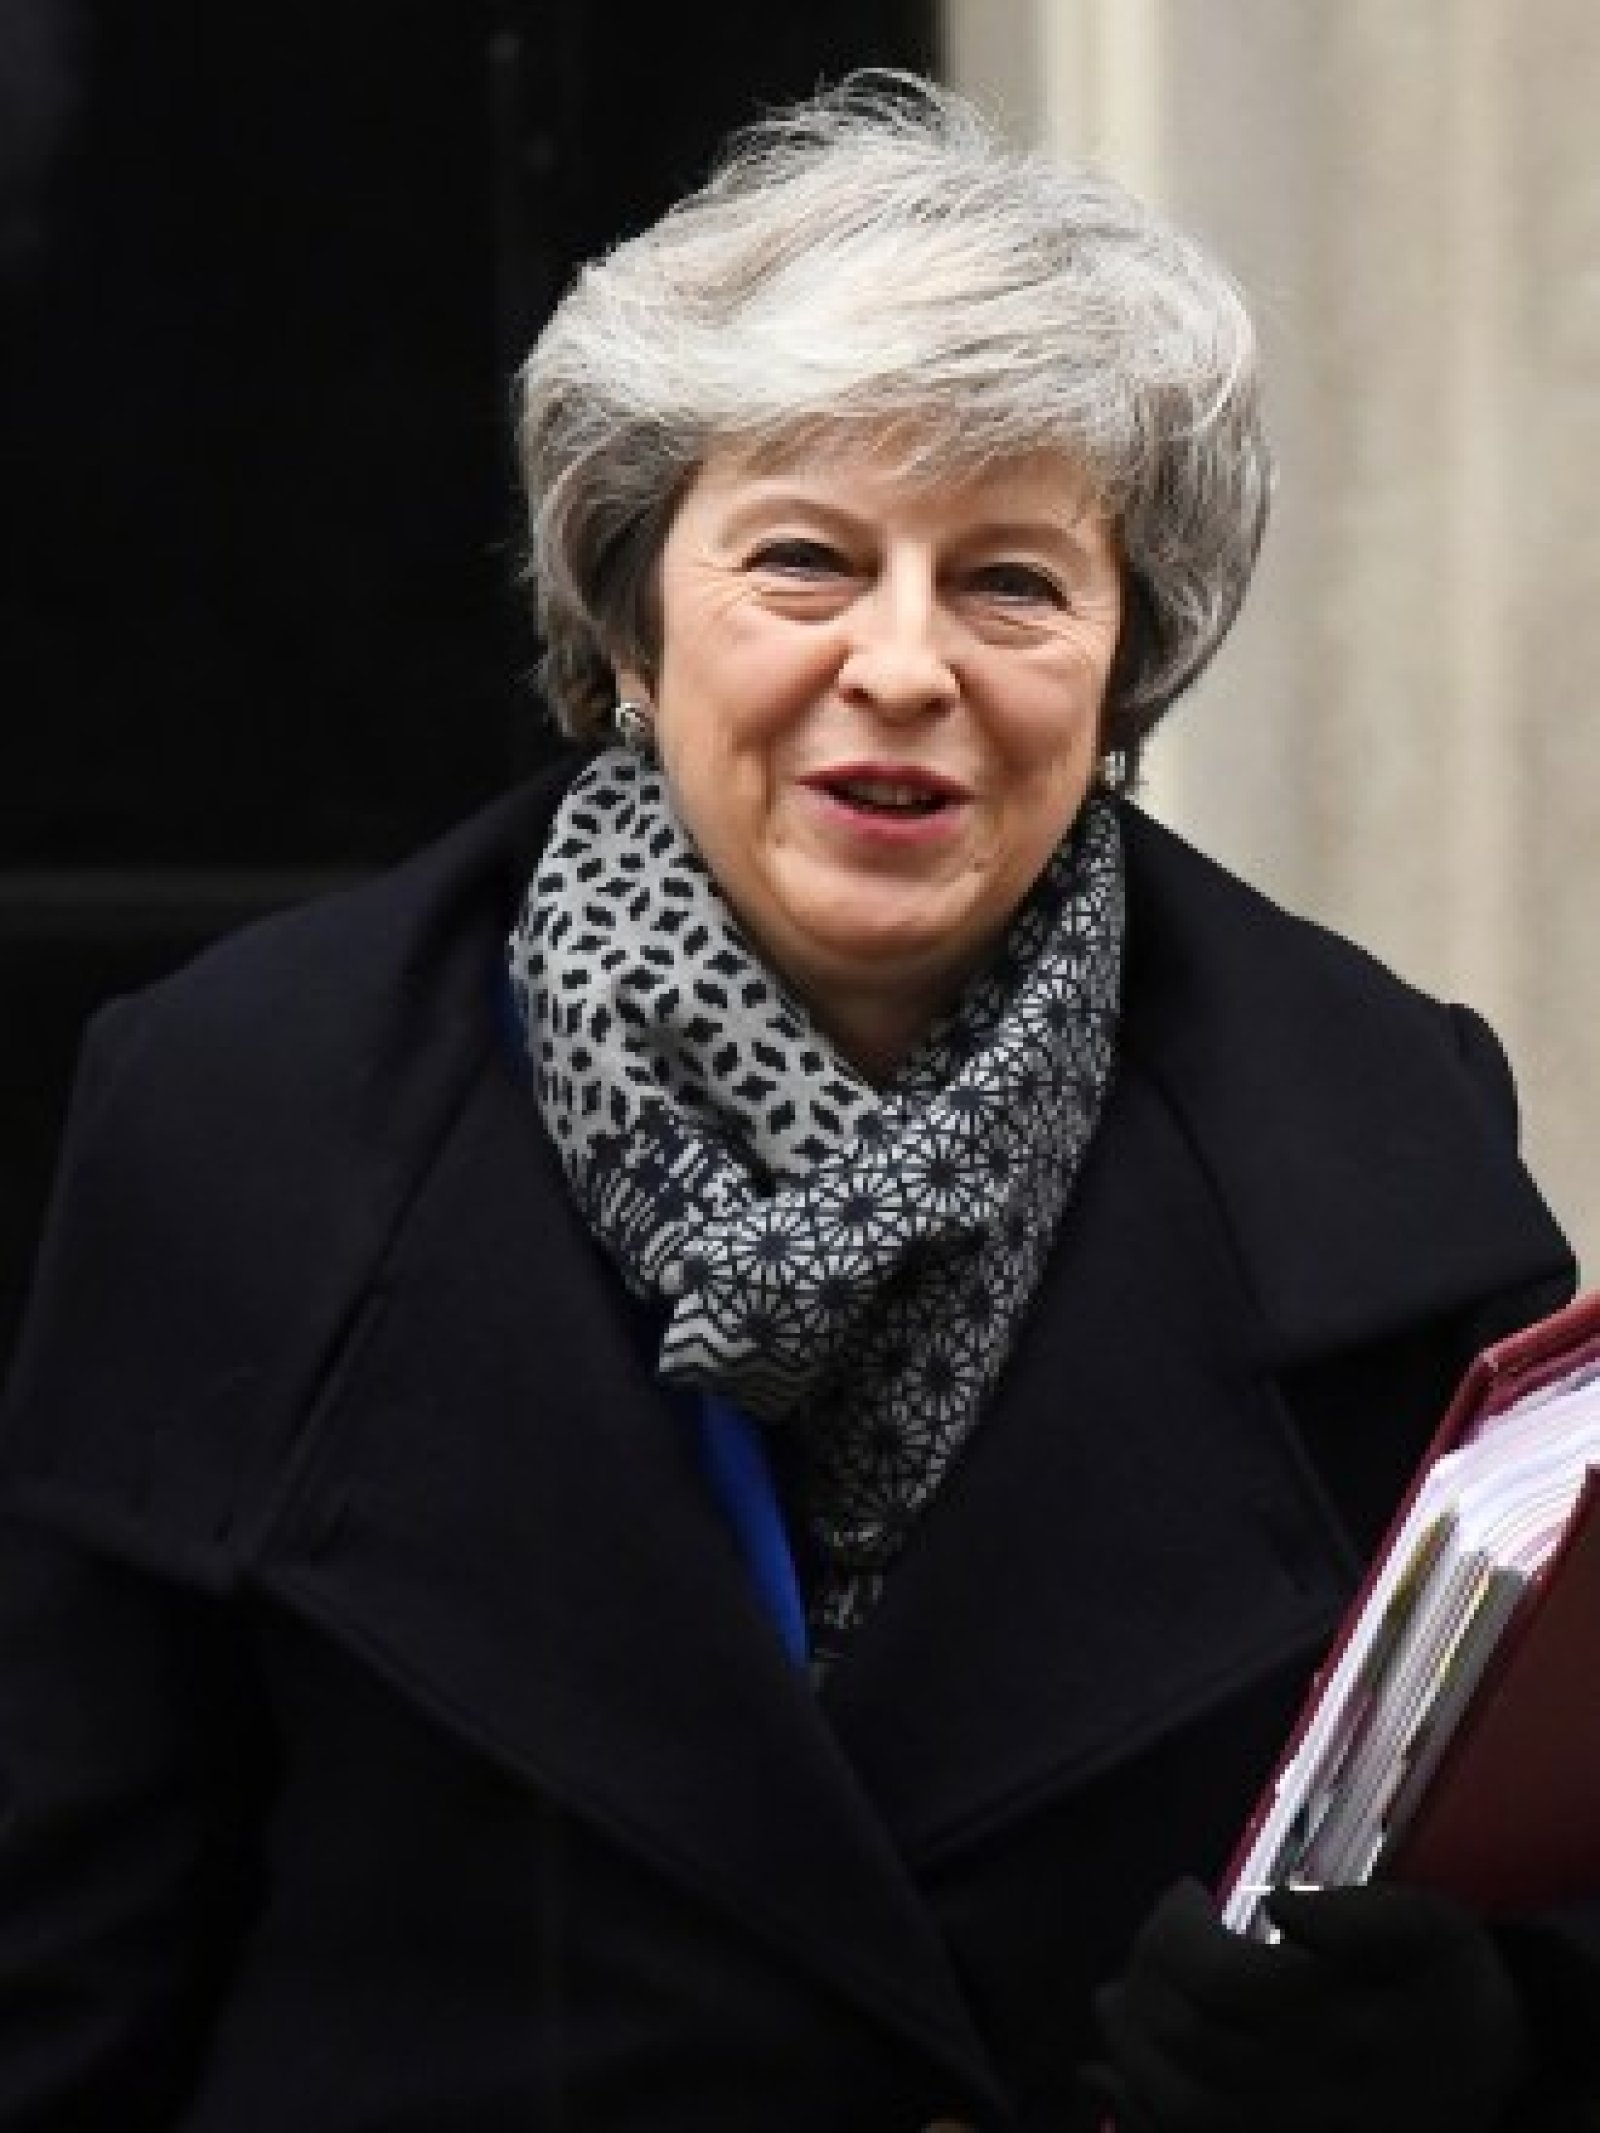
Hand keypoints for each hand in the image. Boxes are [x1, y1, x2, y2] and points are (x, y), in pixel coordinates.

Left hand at [1089, 1877, 1528, 2132]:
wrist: (1491, 2078)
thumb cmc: (1450, 1986)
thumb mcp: (1430, 1929)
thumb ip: (1358, 1914)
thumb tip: (1275, 1902)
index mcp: (1343, 2028)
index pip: (1222, 1983)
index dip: (1180, 1930)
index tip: (1186, 1889)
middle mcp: (1308, 2095)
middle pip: (1186, 2039)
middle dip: (1147, 1972)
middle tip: (1158, 1931)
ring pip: (1175, 2103)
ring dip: (1125, 2042)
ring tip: (1115, 1992)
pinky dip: (1131, 2112)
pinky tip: (1100, 2074)